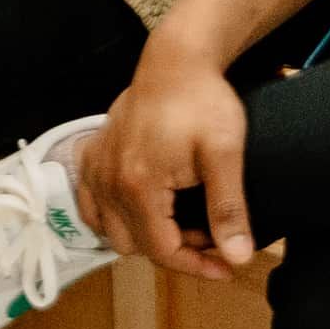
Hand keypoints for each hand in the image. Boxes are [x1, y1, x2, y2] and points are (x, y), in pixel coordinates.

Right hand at [83, 46, 254, 278]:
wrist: (174, 61)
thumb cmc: (203, 103)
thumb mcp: (224, 154)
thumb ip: (228, 208)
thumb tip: (239, 258)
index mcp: (139, 186)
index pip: (162, 250)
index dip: (197, 267)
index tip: (228, 267)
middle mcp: (108, 182)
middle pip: (136, 246)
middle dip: (175, 250)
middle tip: (209, 233)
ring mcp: (95, 168)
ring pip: (110, 231)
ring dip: (144, 236)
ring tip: (180, 220)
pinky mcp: (90, 155)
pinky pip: (90, 205)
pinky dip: (111, 216)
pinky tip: (139, 207)